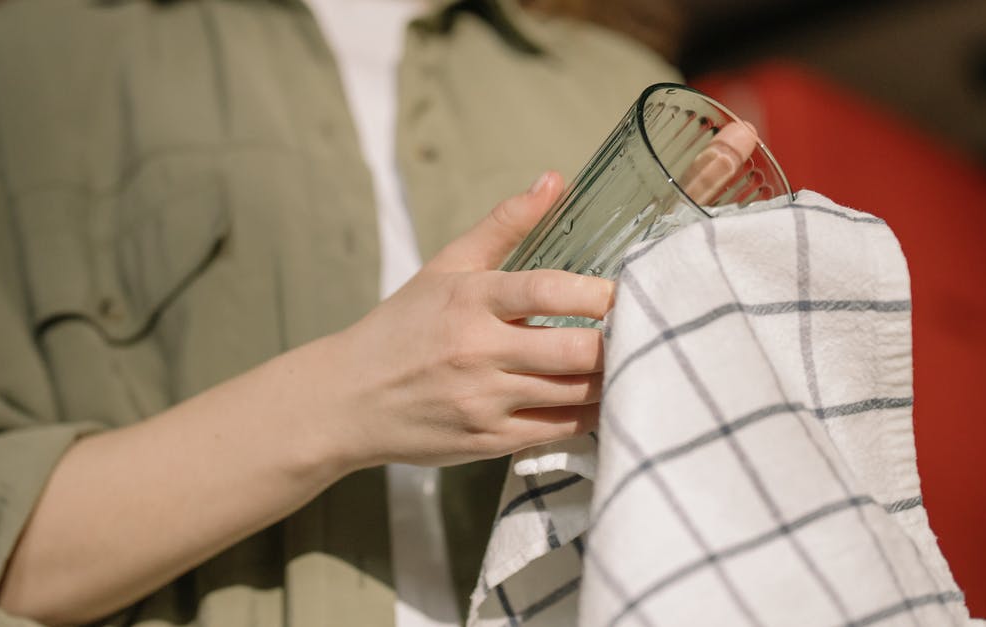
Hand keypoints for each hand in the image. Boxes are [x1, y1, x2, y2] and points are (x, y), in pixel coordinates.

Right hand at [328, 172, 613, 467]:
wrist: (348, 399)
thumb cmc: (402, 328)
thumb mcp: (446, 267)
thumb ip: (503, 225)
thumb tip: (554, 180)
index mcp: (470, 300)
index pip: (548, 291)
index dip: (598, 293)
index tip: (624, 292)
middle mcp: (477, 351)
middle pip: (574, 350)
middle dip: (616, 342)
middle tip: (636, 332)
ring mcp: (484, 400)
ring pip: (574, 393)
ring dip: (611, 378)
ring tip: (627, 361)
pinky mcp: (489, 440)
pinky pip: (558, 430)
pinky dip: (589, 415)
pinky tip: (601, 398)